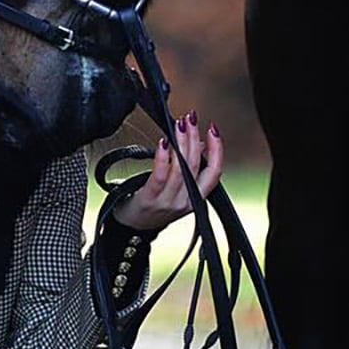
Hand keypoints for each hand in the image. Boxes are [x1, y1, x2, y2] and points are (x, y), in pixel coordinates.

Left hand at [110, 114, 222, 232]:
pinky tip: (162, 143)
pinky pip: (160, 177)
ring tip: (179, 125)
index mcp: (196, 199)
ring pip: (181, 169)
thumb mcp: (178, 189)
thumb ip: (190, 169)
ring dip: (181, 143)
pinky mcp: (150, 200)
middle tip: (190, 119)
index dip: (217, 150)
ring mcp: (168, 202)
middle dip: (194, 138)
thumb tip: (198, 143)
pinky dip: (163, 158)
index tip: (212, 130)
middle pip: (195, 166)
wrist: (132, 229)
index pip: (214, 173)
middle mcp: (185, 202)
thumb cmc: (154, 205)